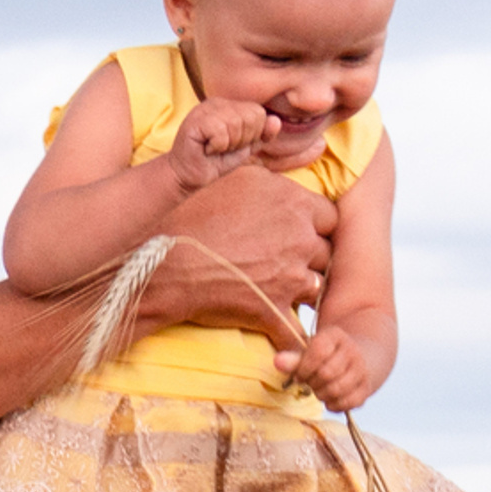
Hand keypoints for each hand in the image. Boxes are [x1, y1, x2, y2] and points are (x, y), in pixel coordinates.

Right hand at [137, 171, 333, 349]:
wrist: (162, 259)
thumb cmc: (191, 212)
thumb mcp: (236, 172)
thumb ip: (276, 164)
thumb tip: (310, 149)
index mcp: (296, 203)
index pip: (328, 217)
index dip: (313, 226)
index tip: (295, 233)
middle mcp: (300, 239)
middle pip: (324, 253)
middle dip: (308, 257)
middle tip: (282, 262)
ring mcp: (288, 277)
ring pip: (313, 288)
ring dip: (298, 290)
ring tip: (273, 290)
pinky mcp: (270, 311)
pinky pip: (295, 332)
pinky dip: (295, 340)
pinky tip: (289, 342)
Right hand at [170, 99, 273, 191]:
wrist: (187, 177)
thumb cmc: (213, 162)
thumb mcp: (244, 149)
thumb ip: (261, 135)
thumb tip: (276, 121)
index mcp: (229, 105)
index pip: (258, 113)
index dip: (252, 136)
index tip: (233, 146)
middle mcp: (217, 102)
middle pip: (251, 117)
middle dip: (241, 140)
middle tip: (222, 148)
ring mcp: (204, 109)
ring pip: (236, 124)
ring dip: (228, 145)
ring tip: (213, 149)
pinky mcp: (195, 121)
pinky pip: (221, 132)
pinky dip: (217, 146)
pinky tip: (205, 149)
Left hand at [274, 322, 375, 411]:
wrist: (361, 358)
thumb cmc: (326, 357)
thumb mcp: (310, 352)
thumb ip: (293, 358)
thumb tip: (277, 362)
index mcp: (336, 336)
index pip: (318, 352)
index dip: (304, 368)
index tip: (299, 375)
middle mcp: (353, 351)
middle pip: (326, 373)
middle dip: (312, 382)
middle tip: (310, 383)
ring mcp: (362, 370)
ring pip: (336, 390)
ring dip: (322, 394)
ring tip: (319, 389)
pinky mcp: (366, 388)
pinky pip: (346, 403)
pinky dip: (333, 404)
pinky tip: (330, 398)